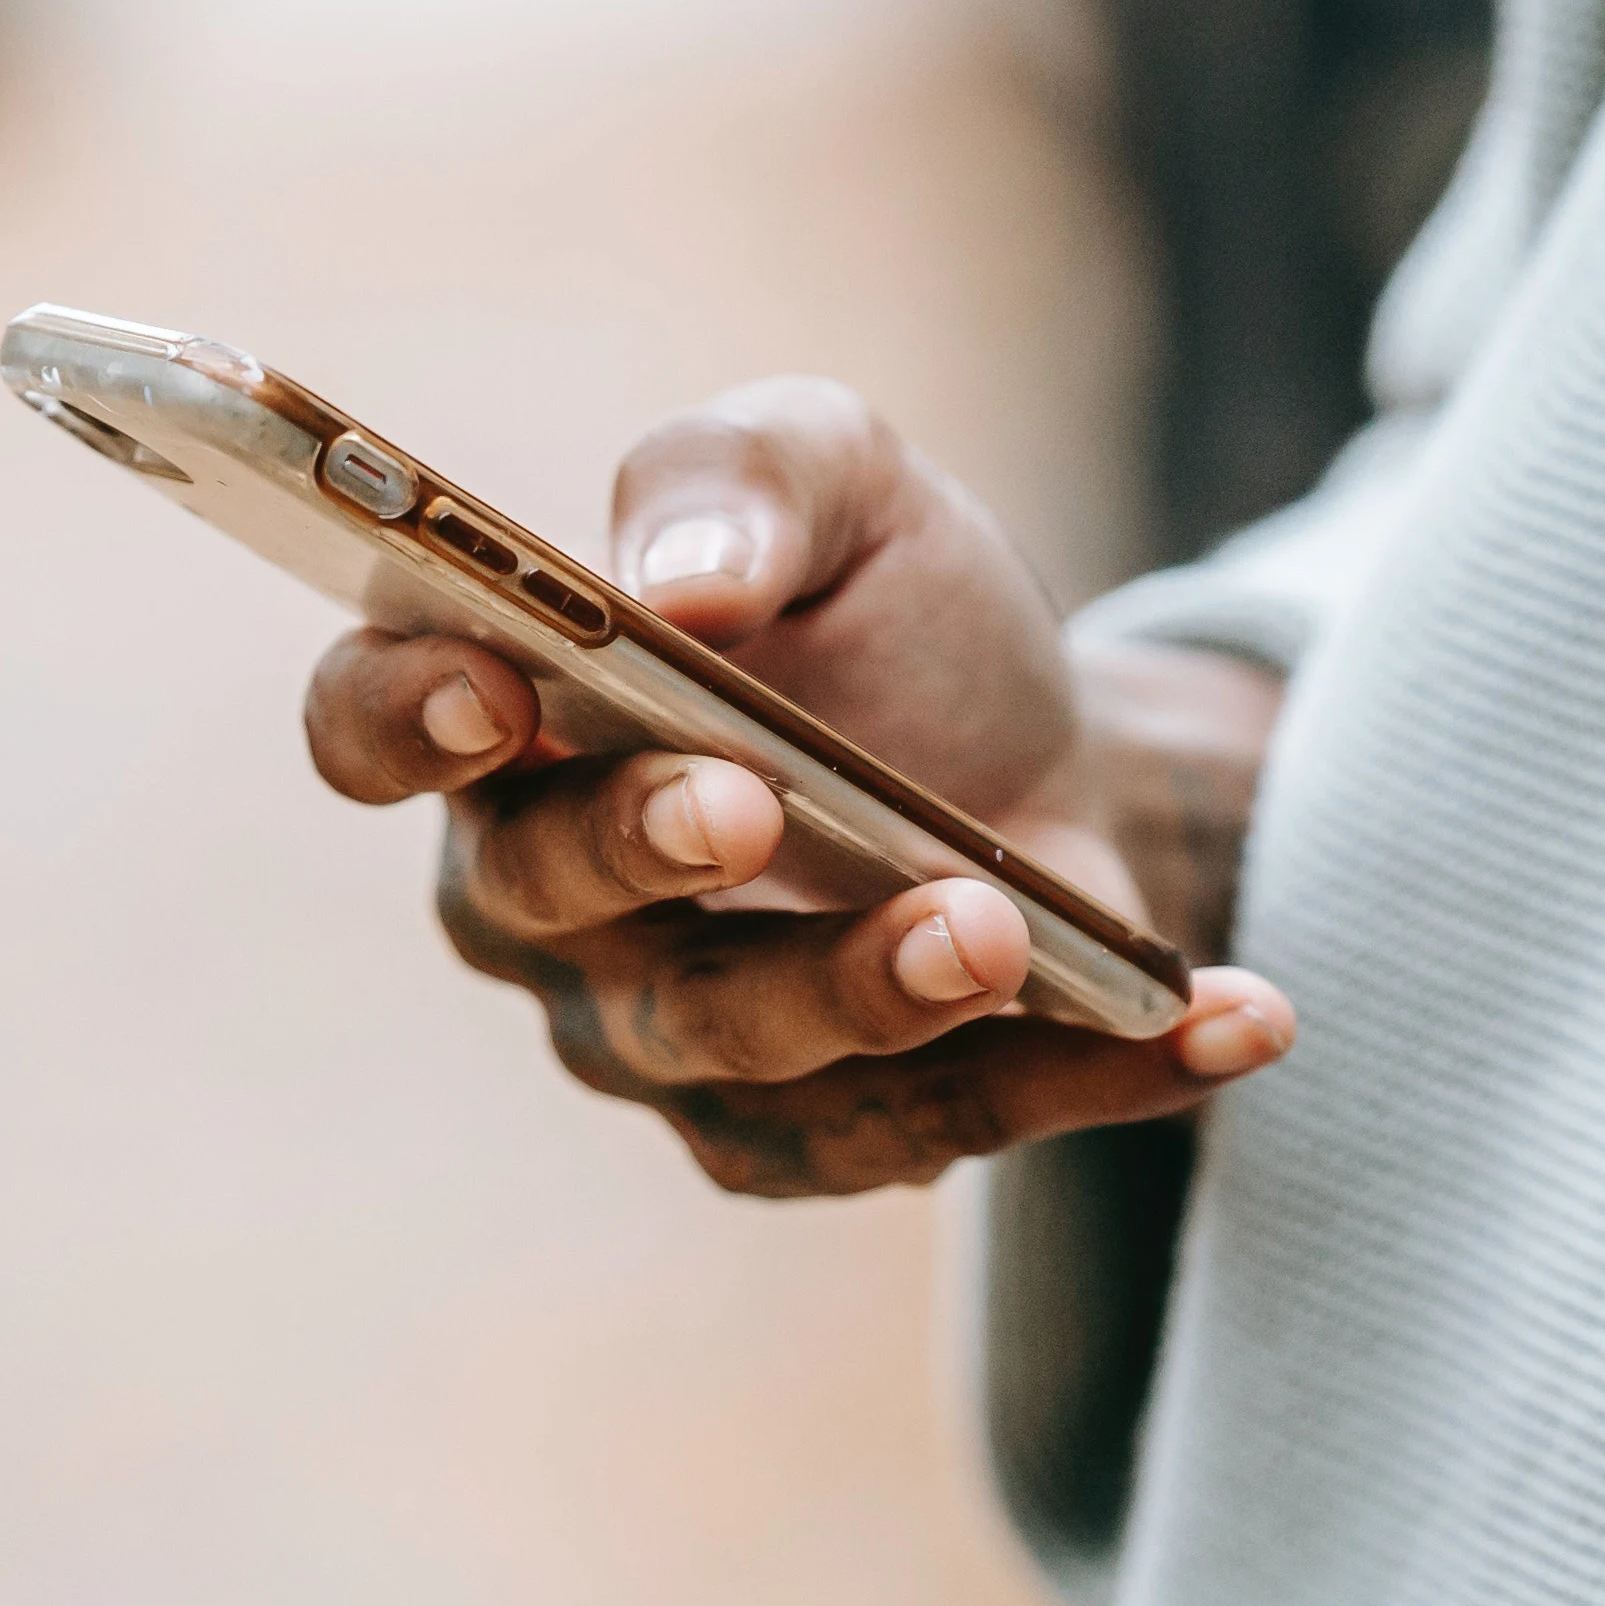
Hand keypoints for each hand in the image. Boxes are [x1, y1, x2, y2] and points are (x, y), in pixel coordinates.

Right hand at [301, 379, 1291, 1198]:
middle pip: (544, 902)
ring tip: (993, 923)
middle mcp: (543, 898)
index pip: (372, 725)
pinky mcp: (818, 1132)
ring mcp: (669, 1037)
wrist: (1041, 745)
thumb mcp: (839, 473)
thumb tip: (682, 580)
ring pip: (730, 1050)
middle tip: (746, 801)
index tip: (493, 688)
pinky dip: (1090, 1072)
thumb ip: (743, 476)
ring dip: (864, 990)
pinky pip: (935, 1126)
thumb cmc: (880, 607)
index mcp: (498, 711)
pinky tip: (1232, 1017)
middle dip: (641, 849)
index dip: (403, 718)